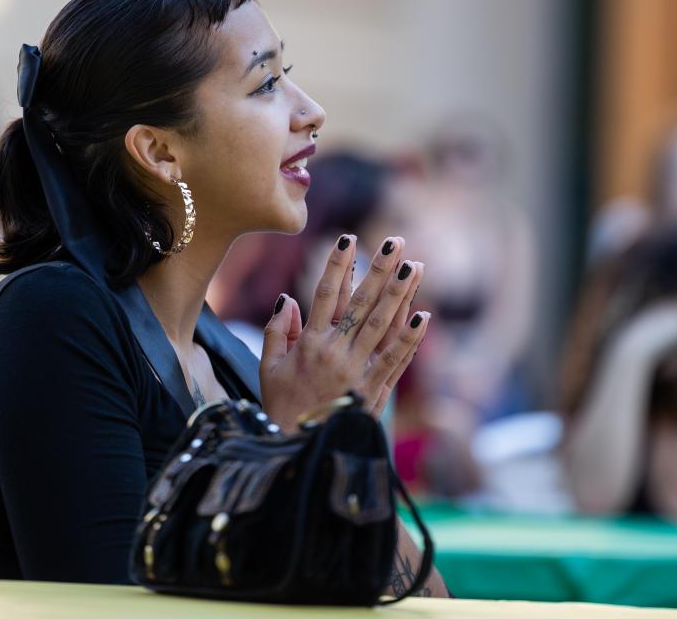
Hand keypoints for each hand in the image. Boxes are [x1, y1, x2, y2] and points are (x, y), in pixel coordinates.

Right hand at [259, 234, 429, 429]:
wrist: (300, 453)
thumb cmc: (282, 408)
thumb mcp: (268, 368)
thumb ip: (276, 331)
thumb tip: (286, 298)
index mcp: (308, 343)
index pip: (324, 293)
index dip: (337, 264)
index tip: (348, 238)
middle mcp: (335, 352)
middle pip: (361, 302)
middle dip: (379, 269)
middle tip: (395, 242)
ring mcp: (357, 370)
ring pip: (382, 324)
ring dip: (400, 294)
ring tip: (415, 266)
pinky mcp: (374, 390)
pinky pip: (395, 360)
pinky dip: (410, 337)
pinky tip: (424, 315)